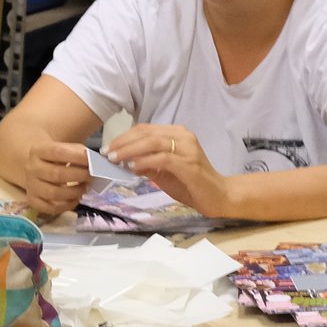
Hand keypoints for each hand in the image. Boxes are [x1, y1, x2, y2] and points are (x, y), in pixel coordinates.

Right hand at [18, 139, 92, 215]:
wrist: (35, 164)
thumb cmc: (55, 156)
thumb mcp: (64, 146)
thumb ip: (79, 151)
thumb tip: (97, 161)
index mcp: (38, 150)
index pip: (58, 152)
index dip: (77, 157)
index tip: (92, 160)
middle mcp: (31, 168)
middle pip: (56, 174)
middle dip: (79, 176)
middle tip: (93, 175)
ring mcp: (31, 186)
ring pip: (54, 193)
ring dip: (75, 192)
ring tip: (85, 187)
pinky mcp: (33, 200)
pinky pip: (51, 208)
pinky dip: (67, 205)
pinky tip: (76, 198)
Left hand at [106, 123, 222, 212]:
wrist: (219, 196)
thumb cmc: (191, 184)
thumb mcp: (164, 173)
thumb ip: (147, 164)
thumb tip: (125, 161)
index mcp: (177, 134)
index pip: (146, 129)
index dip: (125, 137)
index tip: (109, 147)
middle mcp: (183, 137)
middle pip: (147, 133)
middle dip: (123, 142)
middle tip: (107, 152)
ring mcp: (187, 149)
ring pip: (153, 143)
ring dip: (131, 150)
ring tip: (116, 159)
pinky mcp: (189, 164)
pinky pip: (163, 159)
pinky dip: (146, 162)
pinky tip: (134, 168)